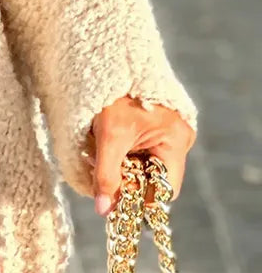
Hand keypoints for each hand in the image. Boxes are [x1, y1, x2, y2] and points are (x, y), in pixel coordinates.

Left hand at [85, 97, 194, 217]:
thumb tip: (104, 211)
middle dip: (124, 181)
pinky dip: (118, 155)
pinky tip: (100, 146)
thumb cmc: (114, 94)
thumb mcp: (108, 136)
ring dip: (118, 168)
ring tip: (94, 154)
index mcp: (176, 140)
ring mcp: (166, 133)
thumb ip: (106, 175)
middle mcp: (177, 139)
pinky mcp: (151, 128)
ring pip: (141, 167)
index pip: (164, 189)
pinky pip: (137, 153)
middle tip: (97, 174)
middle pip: (152, 179)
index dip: (139, 199)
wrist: (110, 61)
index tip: (113, 202)